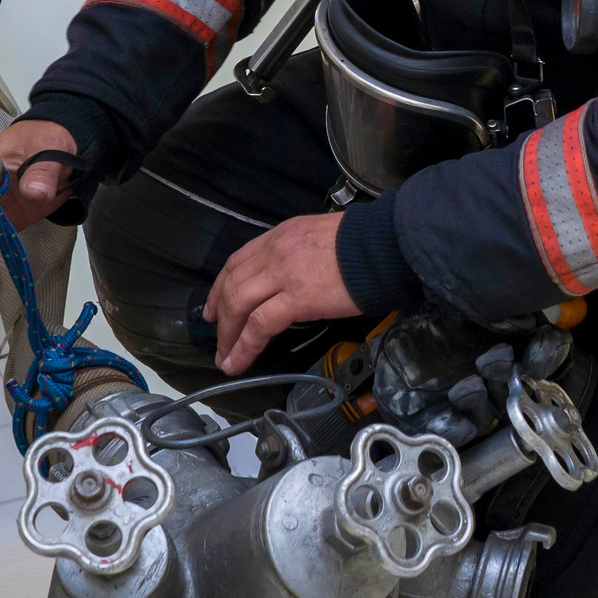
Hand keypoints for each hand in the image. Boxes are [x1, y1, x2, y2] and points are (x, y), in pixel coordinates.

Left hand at [204, 211, 361, 374]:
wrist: (385, 245)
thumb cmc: (364, 243)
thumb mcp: (319, 237)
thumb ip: (297, 253)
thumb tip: (289, 278)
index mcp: (281, 236)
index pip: (237, 261)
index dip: (219, 286)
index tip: (213, 306)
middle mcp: (275, 251)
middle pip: (232, 284)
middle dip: (219, 315)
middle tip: (217, 338)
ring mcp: (284, 273)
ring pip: (238, 305)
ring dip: (227, 335)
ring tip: (225, 357)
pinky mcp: (298, 298)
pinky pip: (260, 325)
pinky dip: (244, 346)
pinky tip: (238, 361)